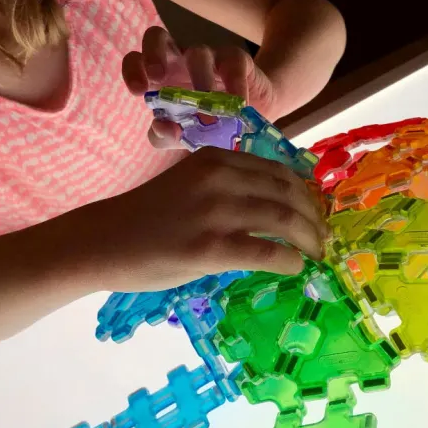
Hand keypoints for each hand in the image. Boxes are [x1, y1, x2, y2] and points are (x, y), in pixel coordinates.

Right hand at [84, 147, 328, 291]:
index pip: (279, 171)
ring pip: (285, 220)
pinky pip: (268, 252)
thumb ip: (226, 186)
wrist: (104, 242)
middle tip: (323, 238)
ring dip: (309, 240)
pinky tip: (295, 267)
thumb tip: (274, 207)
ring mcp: (217, 212)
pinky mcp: (212, 247)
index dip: (305, 193)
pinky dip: (289, 260)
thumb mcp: (189, 184)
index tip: (316, 212)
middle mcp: (221, 178)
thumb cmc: (145, 217)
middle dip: (314, 218)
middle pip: (288, 194)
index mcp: (217, 159)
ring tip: (316, 254)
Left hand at [122, 26, 278, 148]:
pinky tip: (239, 106)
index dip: (132, 70)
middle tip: (158, 77)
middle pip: (156, 37)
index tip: (138, 91)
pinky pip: (232, 64)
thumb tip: (163, 128)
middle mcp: (178, 59)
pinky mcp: (236, 59)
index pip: (135, 60)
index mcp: (159, 76)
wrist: (250, 119)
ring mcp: (207, 56)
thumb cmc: (207, 123)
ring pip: (198, 54)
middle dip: (153, 53)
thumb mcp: (181, 135)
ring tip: (207, 112)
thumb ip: (163, 136)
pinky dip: (234, 85)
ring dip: (200, 80)